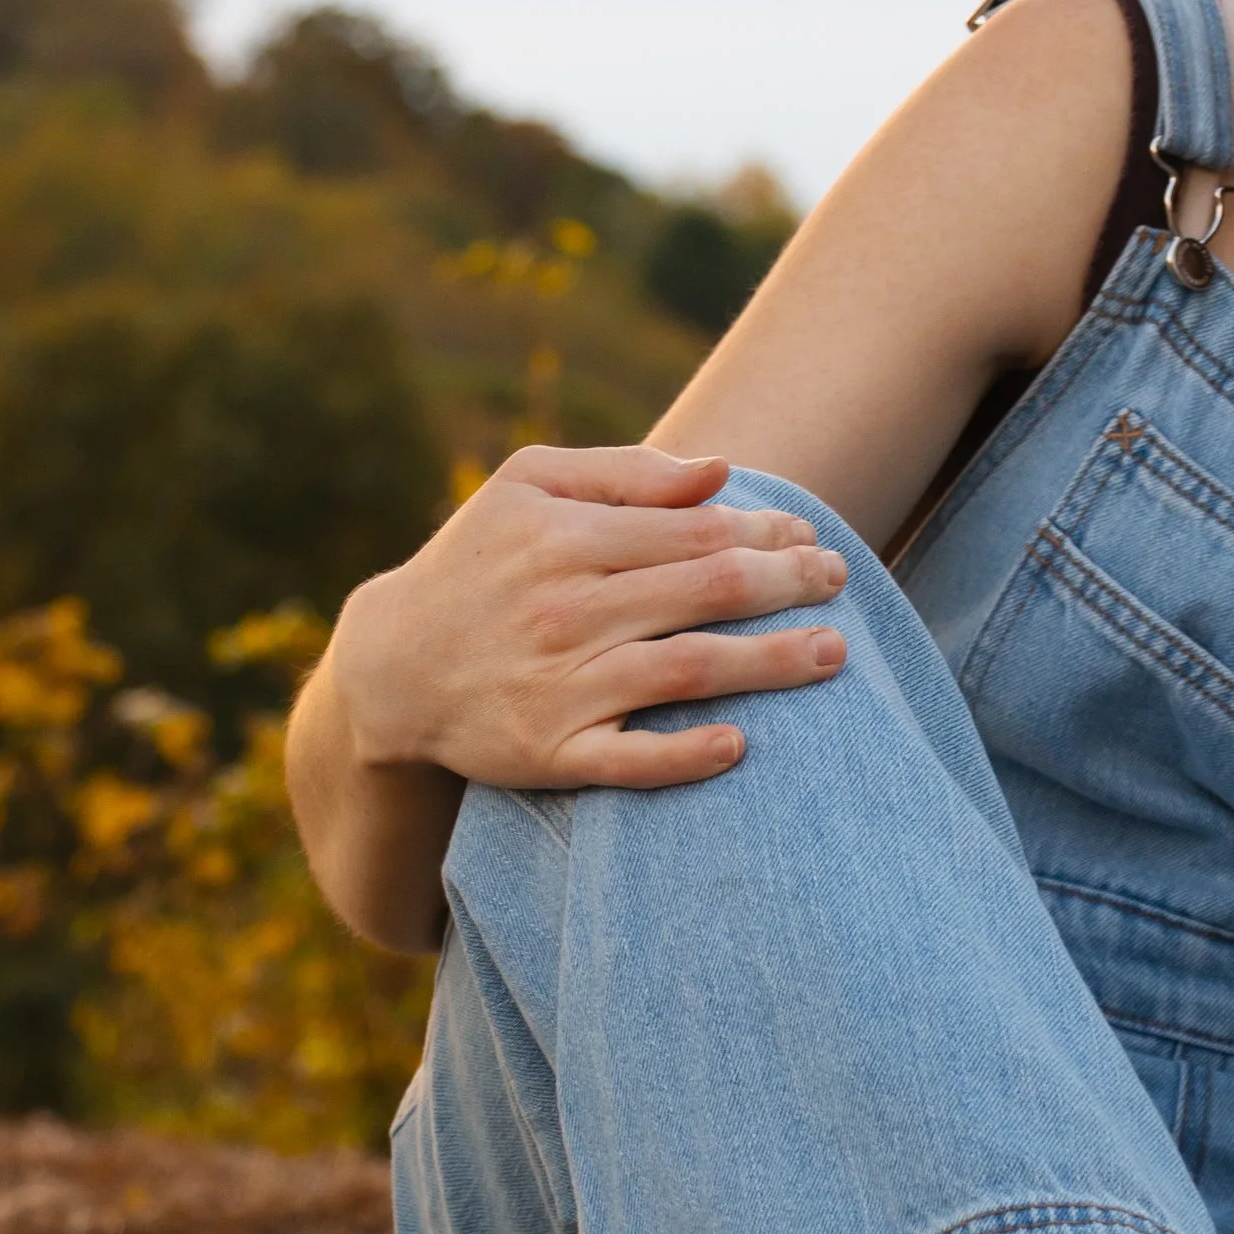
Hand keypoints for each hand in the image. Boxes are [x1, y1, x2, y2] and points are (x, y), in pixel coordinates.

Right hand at [332, 443, 848, 794]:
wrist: (392, 666)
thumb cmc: (478, 562)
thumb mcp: (527, 487)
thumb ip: (623, 474)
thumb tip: (719, 472)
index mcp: (565, 539)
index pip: (694, 532)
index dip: (764, 533)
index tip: (809, 537)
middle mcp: (565, 610)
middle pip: (706, 593)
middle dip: (788, 584)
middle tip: (842, 581)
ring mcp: (558, 687)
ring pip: (686, 671)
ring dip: (770, 663)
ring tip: (833, 655)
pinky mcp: (547, 754)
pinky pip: (627, 761)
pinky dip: (684, 755)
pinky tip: (738, 746)